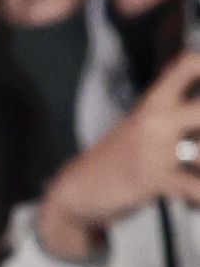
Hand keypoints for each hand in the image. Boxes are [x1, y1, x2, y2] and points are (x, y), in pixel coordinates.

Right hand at [39, 45, 199, 265]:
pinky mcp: (154, 179)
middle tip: (197, 143)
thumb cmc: (117, 158)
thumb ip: (170, 106)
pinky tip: (194, 201)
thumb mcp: (140, 123)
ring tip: (194, 174)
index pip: (187, 66)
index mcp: (154, 102)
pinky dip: (199, 199)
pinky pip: (195, 188)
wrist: (78, 190)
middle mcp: (156, 119)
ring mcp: (155, 149)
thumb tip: (188, 89)